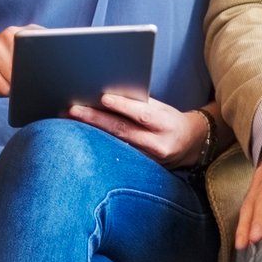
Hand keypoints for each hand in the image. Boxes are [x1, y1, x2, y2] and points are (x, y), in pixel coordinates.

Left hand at [69, 93, 205, 166]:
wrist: (190, 145)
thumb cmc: (171, 121)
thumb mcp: (162, 109)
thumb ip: (140, 103)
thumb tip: (110, 93)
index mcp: (165, 125)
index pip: (142, 115)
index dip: (123, 106)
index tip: (102, 98)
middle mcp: (157, 144)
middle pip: (123, 131)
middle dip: (95, 119)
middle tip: (73, 110)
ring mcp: (148, 160)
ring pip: (115, 145)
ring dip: (91, 132)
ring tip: (70, 121)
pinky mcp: (140, 168)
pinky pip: (116, 155)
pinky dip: (98, 144)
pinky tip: (82, 136)